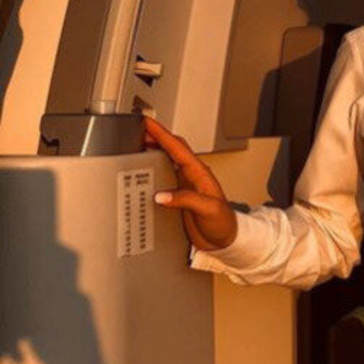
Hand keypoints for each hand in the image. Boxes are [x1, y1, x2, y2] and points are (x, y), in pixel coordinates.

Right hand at [143, 114, 237, 251]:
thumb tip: (162, 196)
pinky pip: (164, 176)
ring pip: (168, 160)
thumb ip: (186, 200)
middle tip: (138, 129)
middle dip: (156, 136)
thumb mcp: (208, 209)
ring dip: (154, 150)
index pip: (179, 148)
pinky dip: (153, 168)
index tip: (148, 123)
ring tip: (138, 144)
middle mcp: (192, 176)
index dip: (162, 134)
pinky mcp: (179, 196)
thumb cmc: (223, 224)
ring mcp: (185, 185)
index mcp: (200, 174)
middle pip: (172, 149)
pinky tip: (144, 170)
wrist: (225, 240)